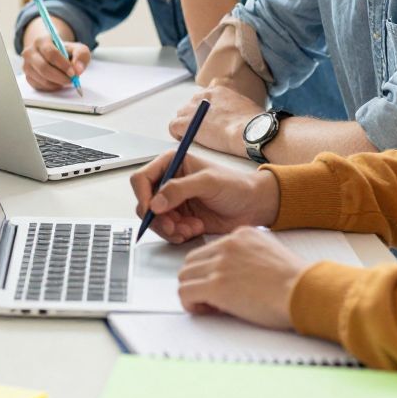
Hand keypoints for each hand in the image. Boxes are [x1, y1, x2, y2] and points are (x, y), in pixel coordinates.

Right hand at [20, 24, 90, 90]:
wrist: (54, 55)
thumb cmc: (66, 52)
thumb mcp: (78, 49)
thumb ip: (81, 56)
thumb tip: (78, 69)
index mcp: (42, 41)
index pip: (51, 53)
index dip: (63, 65)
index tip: (73, 73)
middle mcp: (30, 52)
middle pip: (44, 68)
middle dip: (60, 77)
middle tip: (71, 80)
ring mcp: (26, 65)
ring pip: (42, 79)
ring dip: (57, 83)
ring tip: (66, 79)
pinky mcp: (27, 77)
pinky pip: (39, 86)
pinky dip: (52, 87)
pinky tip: (58, 82)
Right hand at [129, 149, 278, 242]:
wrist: (254, 206)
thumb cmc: (237, 186)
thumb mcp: (208, 183)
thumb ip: (179, 190)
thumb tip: (155, 203)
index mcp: (172, 164)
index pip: (142, 179)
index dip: (143, 195)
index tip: (152, 210)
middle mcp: (169, 182)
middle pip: (145, 203)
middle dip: (158, 218)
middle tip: (173, 227)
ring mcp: (174, 201)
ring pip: (155, 220)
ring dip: (170, 228)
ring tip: (191, 228)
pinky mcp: (181, 218)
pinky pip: (167, 230)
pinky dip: (178, 234)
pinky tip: (195, 229)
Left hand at [168, 83, 262, 157]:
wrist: (251, 131)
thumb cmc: (254, 124)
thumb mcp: (247, 106)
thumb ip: (235, 105)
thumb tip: (236, 114)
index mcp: (217, 91)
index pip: (204, 98)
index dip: (206, 111)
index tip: (212, 121)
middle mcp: (202, 96)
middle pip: (190, 106)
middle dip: (195, 118)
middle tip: (205, 132)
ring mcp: (192, 109)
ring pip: (181, 116)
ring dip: (187, 126)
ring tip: (197, 138)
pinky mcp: (185, 123)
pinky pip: (173, 127)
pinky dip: (178, 134)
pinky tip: (188, 141)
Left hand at [176, 226, 305, 329]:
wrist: (306, 291)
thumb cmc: (297, 282)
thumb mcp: (271, 255)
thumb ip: (249, 258)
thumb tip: (234, 277)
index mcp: (242, 235)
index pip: (209, 250)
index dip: (210, 271)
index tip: (220, 286)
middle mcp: (228, 244)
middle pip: (192, 261)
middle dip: (197, 281)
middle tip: (211, 298)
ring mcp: (220, 264)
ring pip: (184, 275)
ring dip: (192, 292)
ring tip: (209, 306)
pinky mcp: (216, 285)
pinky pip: (185, 292)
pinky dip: (190, 303)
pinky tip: (204, 310)